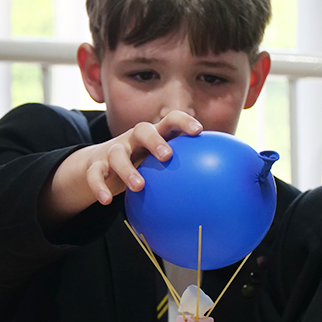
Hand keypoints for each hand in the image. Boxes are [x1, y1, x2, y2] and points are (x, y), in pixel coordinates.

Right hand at [85, 112, 202, 205]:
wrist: (101, 164)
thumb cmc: (143, 163)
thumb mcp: (163, 164)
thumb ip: (189, 170)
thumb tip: (226, 187)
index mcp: (154, 135)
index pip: (170, 120)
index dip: (183, 122)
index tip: (198, 130)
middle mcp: (133, 139)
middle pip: (143, 130)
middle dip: (155, 141)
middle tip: (168, 156)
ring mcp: (114, 151)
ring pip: (117, 154)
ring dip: (127, 169)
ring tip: (139, 186)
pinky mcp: (96, 166)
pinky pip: (95, 175)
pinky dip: (99, 186)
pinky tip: (106, 200)